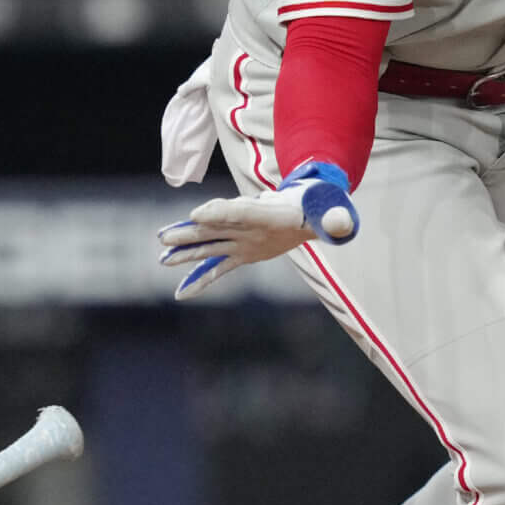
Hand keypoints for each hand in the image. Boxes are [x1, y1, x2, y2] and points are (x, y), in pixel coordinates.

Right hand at [157, 160, 356, 299]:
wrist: (311, 210)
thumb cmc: (321, 211)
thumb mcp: (333, 214)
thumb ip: (336, 219)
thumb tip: (342, 225)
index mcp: (270, 213)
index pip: (242, 210)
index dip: (221, 211)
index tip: (199, 214)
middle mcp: (249, 224)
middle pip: (216, 226)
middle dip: (192, 231)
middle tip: (166, 237)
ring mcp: (242, 240)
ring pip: (209, 245)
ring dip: (186, 252)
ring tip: (162, 258)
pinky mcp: (242, 254)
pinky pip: (218, 267)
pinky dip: (200, 279)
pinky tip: (182, 293)